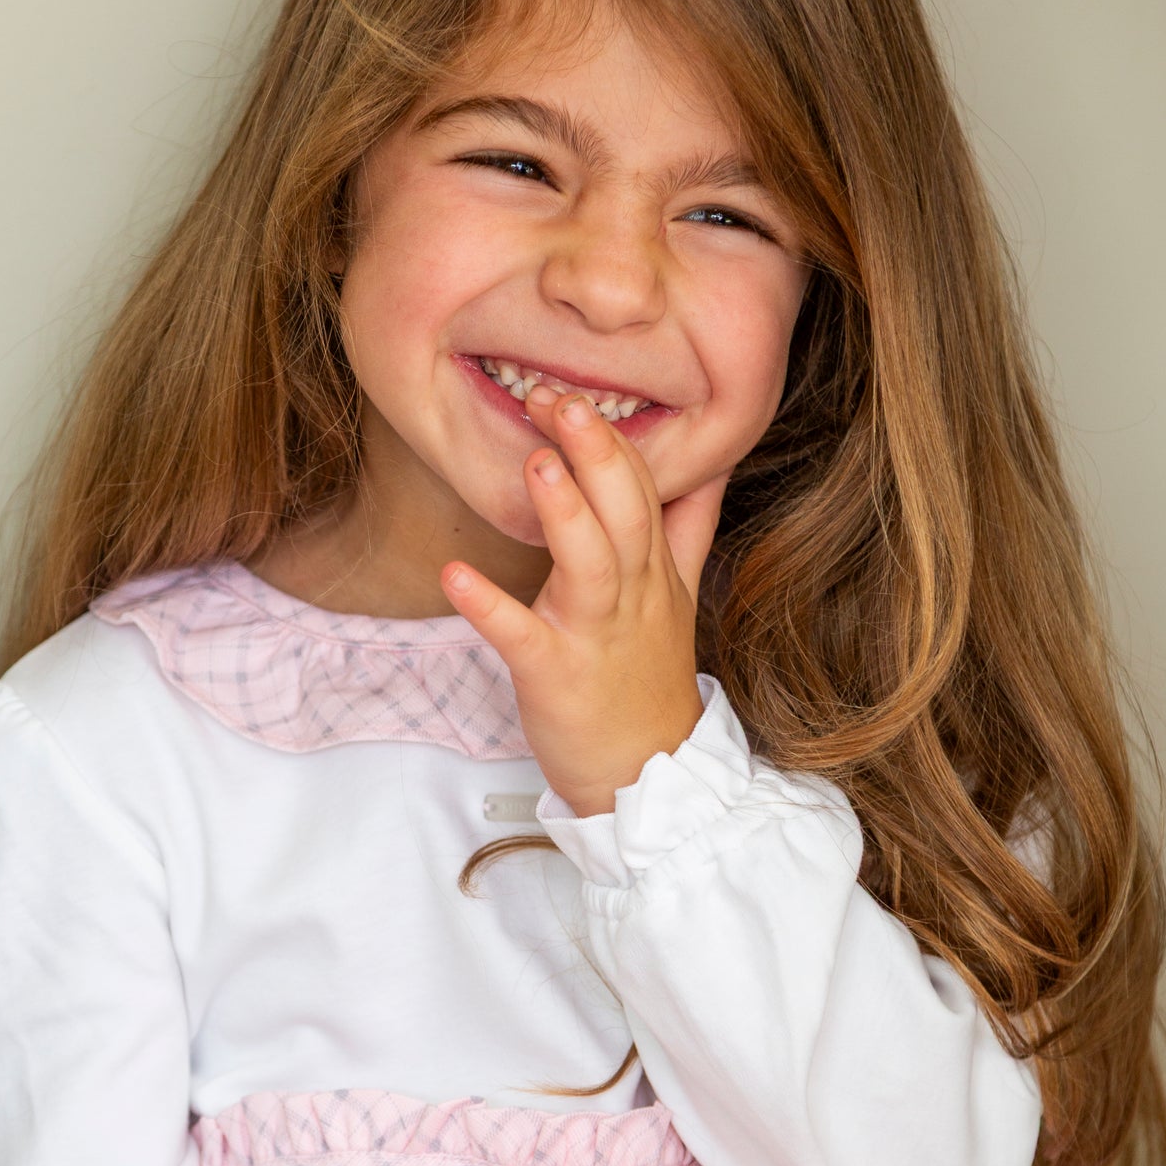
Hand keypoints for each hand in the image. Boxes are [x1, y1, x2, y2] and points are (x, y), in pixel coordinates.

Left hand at [442, 388, 725, 814]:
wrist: (647, 775)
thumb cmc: (646, 679)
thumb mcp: (678, 594)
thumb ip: (689, 525)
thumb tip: (711, 465)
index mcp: (654, 570)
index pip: (644, 488)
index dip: (612, 438)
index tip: (577, 391)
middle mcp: (632, 594)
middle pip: (626, 511)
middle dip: (596, 452)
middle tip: (561, 399)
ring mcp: (595, 635)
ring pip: (589, 564)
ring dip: (562, 512)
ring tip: (534, 462)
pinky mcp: (556, 675)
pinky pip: (521, 637)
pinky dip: (488, 606)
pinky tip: (454, 573)